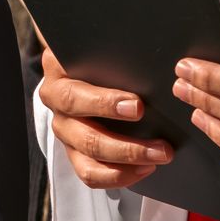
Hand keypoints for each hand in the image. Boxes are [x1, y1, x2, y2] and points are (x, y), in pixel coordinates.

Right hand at [38, 48, 173, 189]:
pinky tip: (145, 169)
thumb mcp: (106, 44)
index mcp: (58, 72)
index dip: (105, 104)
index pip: (75, 95)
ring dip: (127, 162)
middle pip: (83, 134)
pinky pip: (89, 173)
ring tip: (160, 157)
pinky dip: (118, 176)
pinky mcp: (72, 149)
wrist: (87, 58)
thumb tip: (163, 59)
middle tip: (162, 147)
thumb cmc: (103, 49)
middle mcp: (55, 101)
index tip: (139, 107)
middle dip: (125, 145)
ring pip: (87, 156)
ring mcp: (63, 127)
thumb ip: (122, 50)